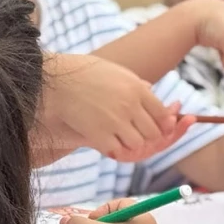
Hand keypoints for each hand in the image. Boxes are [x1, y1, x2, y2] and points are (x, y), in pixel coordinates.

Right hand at [35, 54, 191, 163]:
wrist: (59, 82)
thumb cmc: (87, 74)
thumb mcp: (117, 73)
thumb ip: (137, 85)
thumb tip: (152, 91)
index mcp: (137, 89)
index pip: (162, 114)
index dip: (163, 123)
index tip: (159, 127)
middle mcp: (130, 106)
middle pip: (153, 132)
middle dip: (148, 136)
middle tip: (139, 135)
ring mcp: (115, 121)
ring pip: (138, 144)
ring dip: (131, 144)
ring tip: (122, 138)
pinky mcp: (99, 134)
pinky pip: (117, 150)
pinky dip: (114, 148)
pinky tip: (107, 142)